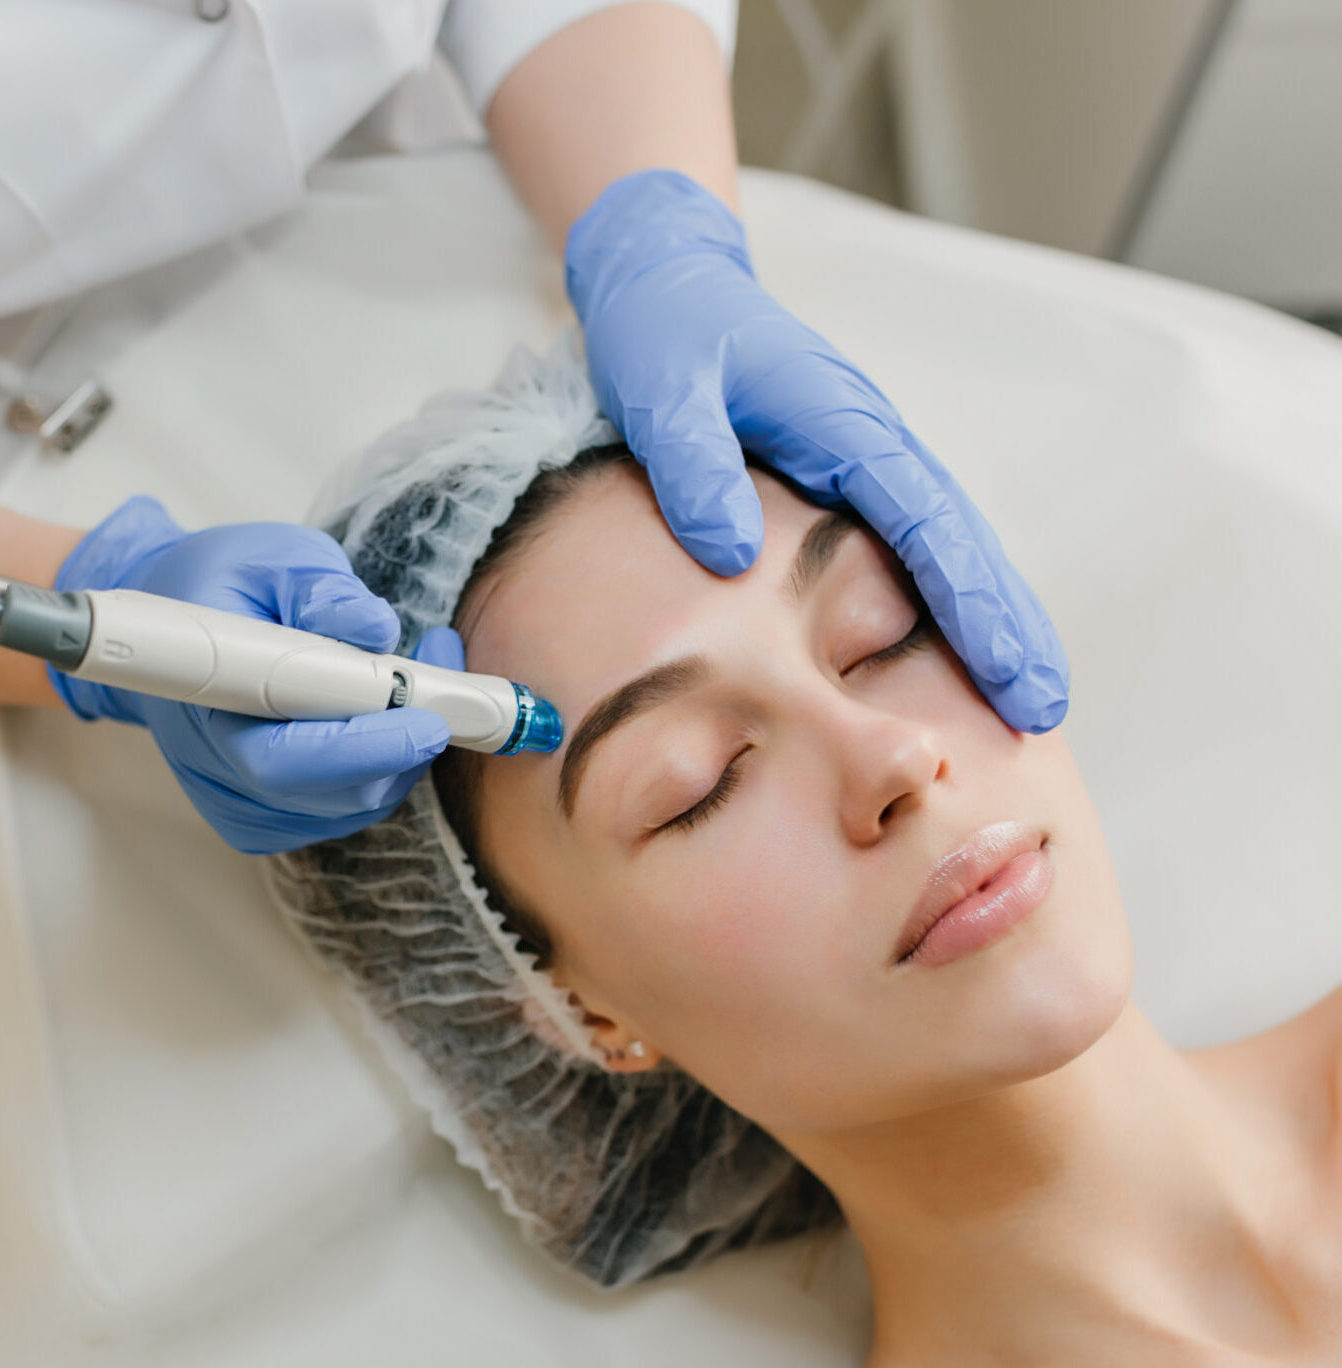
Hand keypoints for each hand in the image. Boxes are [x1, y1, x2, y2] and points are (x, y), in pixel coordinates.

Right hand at [52, 496, 459, 852]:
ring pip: (351, 806)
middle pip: (332, 793)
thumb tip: (375, 627)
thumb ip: (322, 589)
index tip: (428, 719)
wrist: (176, 628)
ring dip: (404, 752)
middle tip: (449, 690)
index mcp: (207, 701)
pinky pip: (347, 811)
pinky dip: (386, 769)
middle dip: (405, 746)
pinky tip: (393, 716)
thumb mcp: (273, 559)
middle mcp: (217, 768)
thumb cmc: (226, 587)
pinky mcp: (267, 816)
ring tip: (424, 678)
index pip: (283, 757)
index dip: (363, 747)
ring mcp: (240, 802)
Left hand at [566, 170, 1068, 733]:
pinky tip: (963, 645)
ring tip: (1026, 697)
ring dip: (992, 616)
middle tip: (1043, 707)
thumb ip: (695, 465)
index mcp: (843, 423)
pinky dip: (948, 594)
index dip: (970, 600)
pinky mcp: (848, 475)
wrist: (670, 282)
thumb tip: (733, 556)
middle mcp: (872, 443)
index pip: (926, 523)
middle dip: (1007, 623)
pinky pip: (912, 543)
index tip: (1006, 669)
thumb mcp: (663, 389)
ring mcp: (867, 460)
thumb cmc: (667, 332)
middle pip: (962, 540)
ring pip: (949, 544)